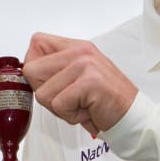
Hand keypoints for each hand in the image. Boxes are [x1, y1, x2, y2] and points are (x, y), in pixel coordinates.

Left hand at [23, 32, 137, 135]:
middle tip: (69, 99)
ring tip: (81, 104)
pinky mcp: (89, 81)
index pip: (36, 43)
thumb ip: (54, 69)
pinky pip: (58, 104)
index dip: (35, 68)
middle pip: (32, 70)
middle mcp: (80, 51)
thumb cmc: (103, 101)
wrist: (132, 117)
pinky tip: (87, 110)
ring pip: (43, 92)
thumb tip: (27, 71)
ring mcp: (85, 64)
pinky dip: (70, 116)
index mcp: (76, 47)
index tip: (50, 83)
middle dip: (45, 93)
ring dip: (60, 108)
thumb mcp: (77, 77)